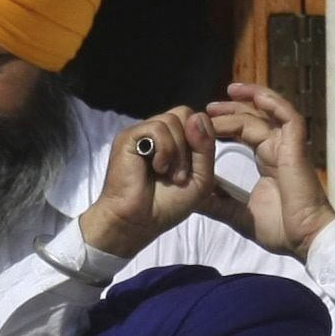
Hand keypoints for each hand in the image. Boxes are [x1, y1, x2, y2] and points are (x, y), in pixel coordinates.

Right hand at [76, 109, 219, 258]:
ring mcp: (142, 133)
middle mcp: (157, 134)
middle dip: (191, 144)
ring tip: (169, 175)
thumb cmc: (167, 205)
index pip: (196, 120)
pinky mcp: (128, 137)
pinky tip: (157, 168)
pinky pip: (157, 128)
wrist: (140, 222)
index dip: (201, 140)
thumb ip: (206, 148)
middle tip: (181, 174)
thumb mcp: (201, 179)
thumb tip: (198, 117)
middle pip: (185, 113)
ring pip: (173, 120)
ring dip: (178, 151)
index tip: (193, 170)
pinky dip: (164, 150)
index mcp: (174, 141)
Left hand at [205, 80, 334, 256]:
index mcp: (267, 161)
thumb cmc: (281, 230)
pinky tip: (256, 97)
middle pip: (252, 119)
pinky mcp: (297, 149)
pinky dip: (273, 104)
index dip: (225, 125)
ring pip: (267, 114)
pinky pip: (288, 118)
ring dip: (248, 100)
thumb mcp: (238, 214)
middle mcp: (277, 150)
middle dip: (231, 110)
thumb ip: (217, 204)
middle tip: (208, 108)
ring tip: (228, 92)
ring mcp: (288, 148)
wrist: (305, 240)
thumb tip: (191, 199)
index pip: (244, 133)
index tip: (202, 125)